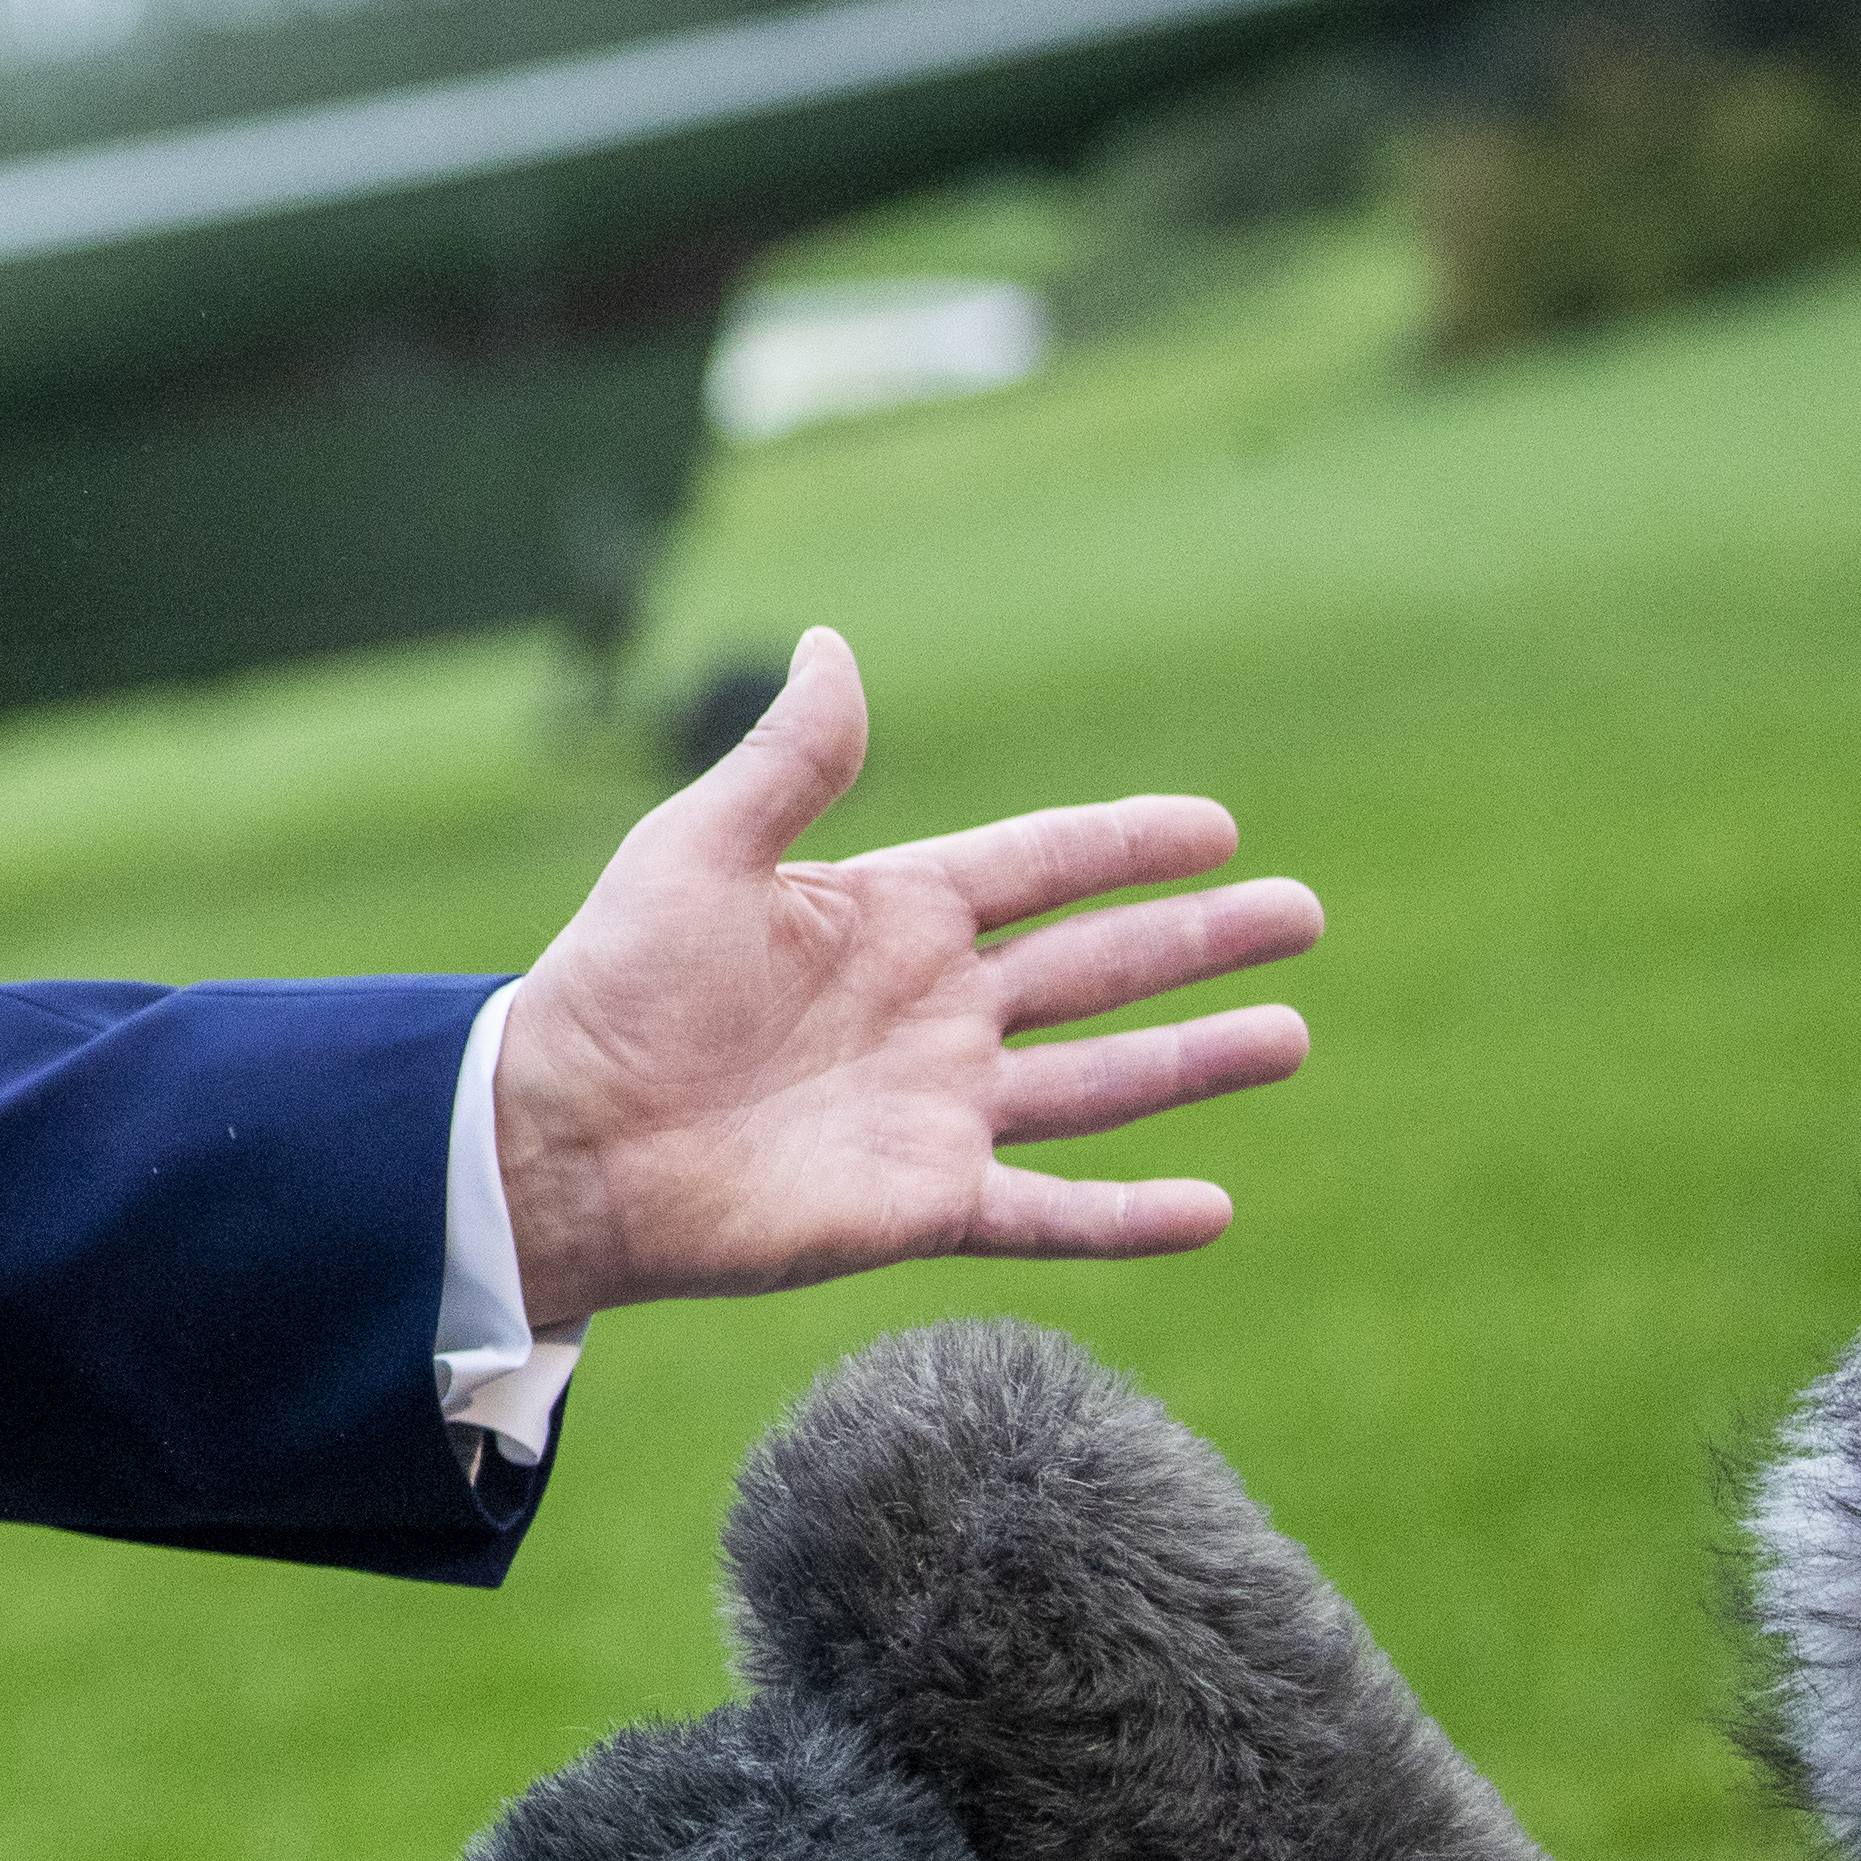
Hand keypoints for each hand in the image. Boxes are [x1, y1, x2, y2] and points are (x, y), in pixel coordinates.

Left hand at [492, 629, 1320, 1325]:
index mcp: (885, 916)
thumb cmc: (613, 987)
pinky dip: (1133, 1217)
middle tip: (1301, 912)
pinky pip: (1052, 1211)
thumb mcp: (699, 849)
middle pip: (1096, 965)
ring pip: (1100, 1082)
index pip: (1038, 867)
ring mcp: (935, 1109)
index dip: (1124, 845)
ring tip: (1291, 1031)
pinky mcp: (924, 1204)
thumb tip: (831, 643)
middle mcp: (929, 1010)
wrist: (560, 1137)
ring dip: (1194, 1060)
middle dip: (1197, 940)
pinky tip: (1216, 1208)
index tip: (1216, 825)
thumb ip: (789, 762)